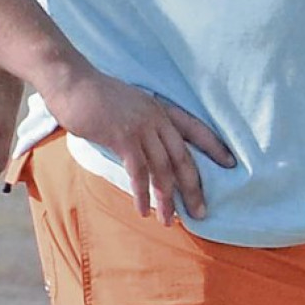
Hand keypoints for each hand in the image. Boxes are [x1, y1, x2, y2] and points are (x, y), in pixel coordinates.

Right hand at [43, 62, 235, 225]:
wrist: (72, 82)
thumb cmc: (96, 96)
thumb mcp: (129, 105)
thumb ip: (143, 124)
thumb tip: (150, 149)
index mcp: (160, 108)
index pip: (195, 128)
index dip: (214, 147)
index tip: (231, 164)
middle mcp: (156, 117)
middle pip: (183, 157)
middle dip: (193, 187)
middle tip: (201, 213)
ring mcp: (141, 126)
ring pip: (162, 169)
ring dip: (166, 199)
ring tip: (168, 221)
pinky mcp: (122, 136)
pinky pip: (138, 171)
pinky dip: (141, 193)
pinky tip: (142, 210)